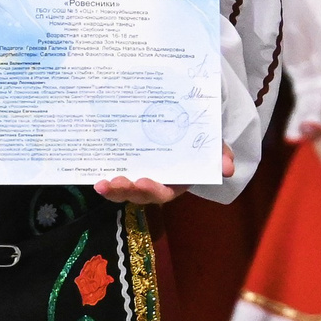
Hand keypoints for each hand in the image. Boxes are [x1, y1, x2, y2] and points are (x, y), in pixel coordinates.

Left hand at [93, 146, 232, 207]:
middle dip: (125, 191)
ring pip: (122, 189)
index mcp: (174, 182)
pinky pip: (112, 175)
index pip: (163, 192)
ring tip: (101, 183)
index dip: (152, 190)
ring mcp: (137, 177)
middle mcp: (154, 184)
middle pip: (138, 194)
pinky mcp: (124, 168)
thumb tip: (229, 167)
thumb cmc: (197, 140)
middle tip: (114, 182)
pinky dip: (102, 175)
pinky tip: (91, 171)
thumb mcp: (211, 145)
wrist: (185, 126)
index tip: (143, 181)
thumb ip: (219, 154)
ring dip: (111, 189)